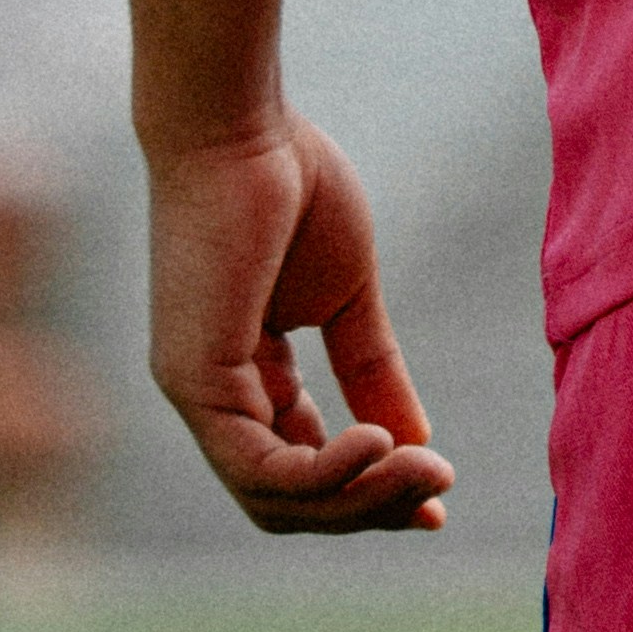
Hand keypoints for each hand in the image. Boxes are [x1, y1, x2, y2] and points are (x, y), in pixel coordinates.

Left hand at [144, 111, 452, 528]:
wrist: (241, 123)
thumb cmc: (289, 185)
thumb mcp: (348, 296)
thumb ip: (373, 370)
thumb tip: (415, 443)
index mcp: (244, 375)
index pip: (300, 464)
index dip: (367, 491)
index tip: (436, 501)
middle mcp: (212, 397)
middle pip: (287, 499)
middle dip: (368, 508)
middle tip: (437, 492)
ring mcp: (196, 394)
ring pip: (274, 497)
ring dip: (358, 497)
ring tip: (424, 471)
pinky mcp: (195, 380)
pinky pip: (259, 465)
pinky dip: (324, 472)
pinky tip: (380, 445)